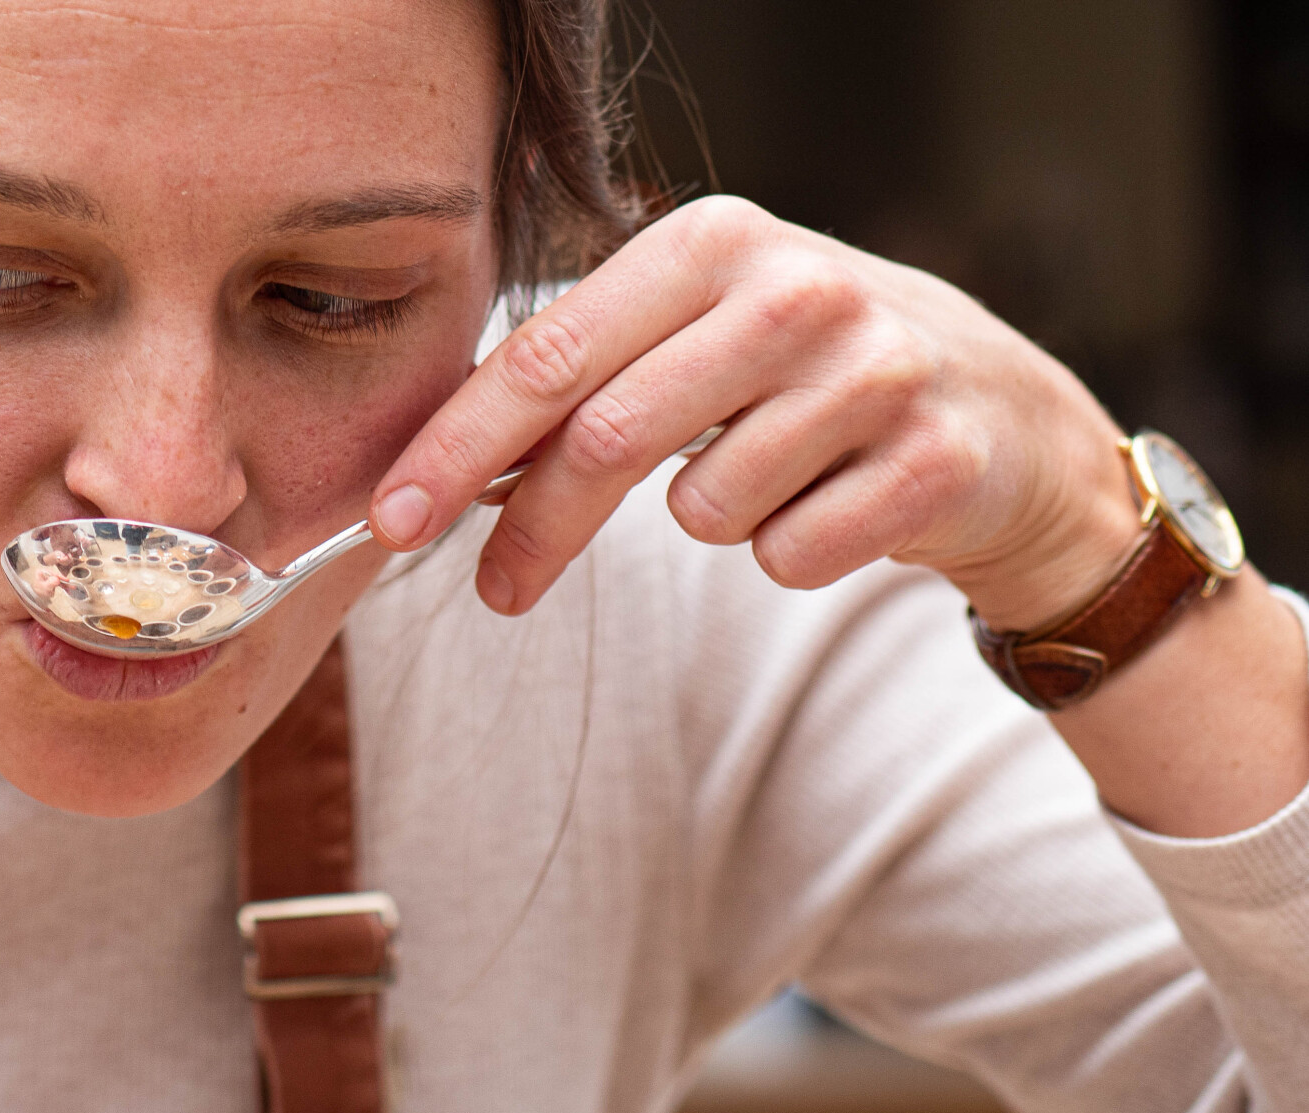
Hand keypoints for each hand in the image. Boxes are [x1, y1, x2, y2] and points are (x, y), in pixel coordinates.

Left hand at [370, 195, 1141, 629]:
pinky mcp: (934, 458)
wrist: (1003, 414)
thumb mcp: (692, 341)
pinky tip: (837, 502)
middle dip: (533, 529)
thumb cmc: (804, 376)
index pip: (546, 354)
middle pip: (606, 437)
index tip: (389, 519)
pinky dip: (787, 552)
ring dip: (710, 521)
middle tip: (495, 591)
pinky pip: (788, 555)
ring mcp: (874, 370)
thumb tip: (434, 477)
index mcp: (709, 241)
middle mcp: (792, 289)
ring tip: (768, 477)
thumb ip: (577, 388)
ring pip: (703, 509)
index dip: (455, 446)